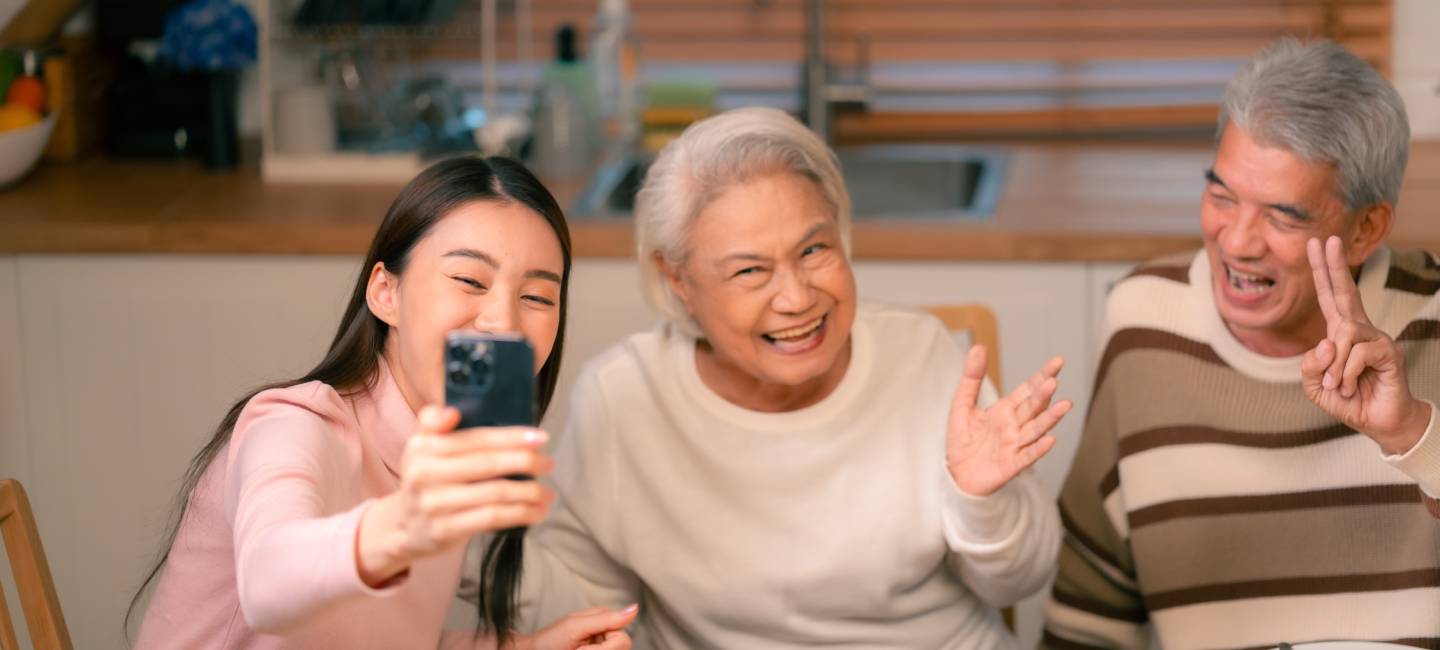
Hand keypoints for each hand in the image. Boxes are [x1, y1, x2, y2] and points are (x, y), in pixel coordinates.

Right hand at [356, 406, 554, 585]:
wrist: (403, 526)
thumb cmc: (427, 478)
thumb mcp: (423, 445)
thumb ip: (436, 421)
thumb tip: (452, 412)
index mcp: (423, 446)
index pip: (475, 438)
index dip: (511, 437)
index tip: (540, 438)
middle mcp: (425, 473)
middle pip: (488, 464)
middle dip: (526, 463)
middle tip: (548, 464)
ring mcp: (434, 503)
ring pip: (494, 493)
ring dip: (529, 492)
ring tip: (547, 493)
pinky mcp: (445, 530)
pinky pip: (491, 518)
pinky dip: (520, 514)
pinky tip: (537, 512)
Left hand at [515, 605, 638, 649]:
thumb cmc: (549, 640)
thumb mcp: (576, 627)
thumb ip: (606, 619)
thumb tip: (635, 608)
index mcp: (604, 618)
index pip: (623, 639)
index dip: (605, 647)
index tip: (583, 646)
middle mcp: (606, 631)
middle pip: (621, 648)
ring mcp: (601, 644)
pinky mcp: (597, 649)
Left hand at [946, 346, 1072, 496]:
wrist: (957, 474)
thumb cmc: (963, 440)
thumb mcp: (962, 404)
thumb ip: (971, 378)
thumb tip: (978, 347)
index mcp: (1006, 409)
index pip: (1028, 390)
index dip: (1042, 376)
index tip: (1058, 361)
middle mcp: (1015, 425)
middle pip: (1034, 407)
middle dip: (1044, 394)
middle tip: (1053, 381)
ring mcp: (1015, 445)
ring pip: (1035, 430)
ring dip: (1050, 419)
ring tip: (1064, 405)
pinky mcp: (1010, 465)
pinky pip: (1026, 456)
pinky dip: (1038, 449)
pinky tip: (1049, 440)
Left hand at [1302, 236, 1429, 453]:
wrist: (1378, 423)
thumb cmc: (1348, 401)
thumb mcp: (1315, 386)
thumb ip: (1310, 366)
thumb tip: (1326, 341)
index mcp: (1340, 334)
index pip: (1329, 296)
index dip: (1322, 271)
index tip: (1315, 244)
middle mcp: (1359, 330)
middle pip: (1345, 291)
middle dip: (1334, 265)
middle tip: (1327, 239)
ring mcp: (1376, 338)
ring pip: (1344, 334)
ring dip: (1334, 366)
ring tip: (1337, 386)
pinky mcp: (1388, 352)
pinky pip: (1357, 353)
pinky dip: (1345, 373)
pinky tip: (1349, 387)